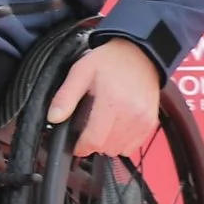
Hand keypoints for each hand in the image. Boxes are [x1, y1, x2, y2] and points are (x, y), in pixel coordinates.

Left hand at [47, 36, 162, 158]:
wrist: (140, 54)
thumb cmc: (109, 61)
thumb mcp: (80, 72)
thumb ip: (65, 96)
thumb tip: (53, 117)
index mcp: (112, 102)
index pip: (95, 140)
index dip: (81, 147)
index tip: (75, 144)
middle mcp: (131, 114)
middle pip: (107, 147)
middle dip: (93, 143)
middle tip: (86, 129)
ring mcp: (143, 120)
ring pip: (120, 149)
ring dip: (107, 144)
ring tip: (101, 126)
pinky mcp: (150, 123)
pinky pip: (133, 146)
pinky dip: (122, 142)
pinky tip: (115, 128)